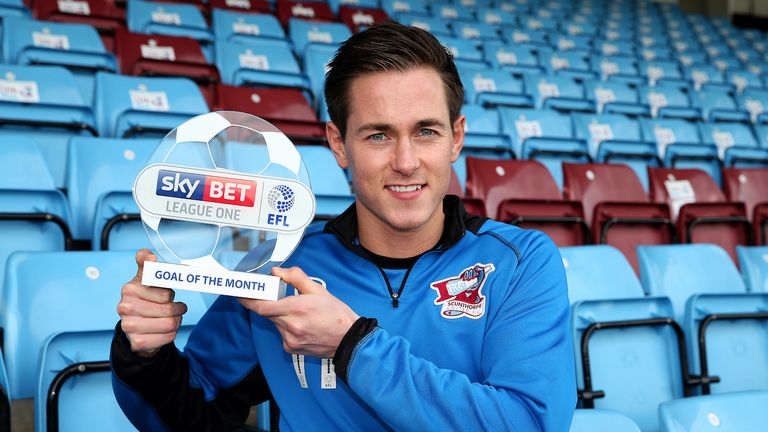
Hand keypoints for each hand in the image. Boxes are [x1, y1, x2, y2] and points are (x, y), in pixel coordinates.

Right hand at [118, 249, 187, 356]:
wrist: (136, 327)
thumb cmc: (146, 299)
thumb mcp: (145, 279)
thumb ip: (147, 264)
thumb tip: (150, 257)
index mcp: (129, 289)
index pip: (165, 293)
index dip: (170, 294)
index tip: (167, 295)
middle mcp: (125, 307)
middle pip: (169, 308)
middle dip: (177, 309)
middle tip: (175, 308)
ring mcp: (128, 326)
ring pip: (170, 323)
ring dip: (176, 321)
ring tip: (171, 318)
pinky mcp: (136, 342)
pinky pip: (167, 337)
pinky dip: (171, 334)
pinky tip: (164, 330)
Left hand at [239, 267, 358, 357]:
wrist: (348, 340)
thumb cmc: (336, 314)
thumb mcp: (318, 290)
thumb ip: (295, 278)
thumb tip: (278, 272)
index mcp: (296, 308)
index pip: (262, 306)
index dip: (247, 300)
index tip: (238, 293)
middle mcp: (290, 326)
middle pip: (266, 314)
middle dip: (266, 303)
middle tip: (269, 295)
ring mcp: (290, 340)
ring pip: (274, 323)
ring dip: (278, 315)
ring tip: (297, 312)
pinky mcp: (291, 348)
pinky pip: (281, 333)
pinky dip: (285, 326)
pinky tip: (301, 324)